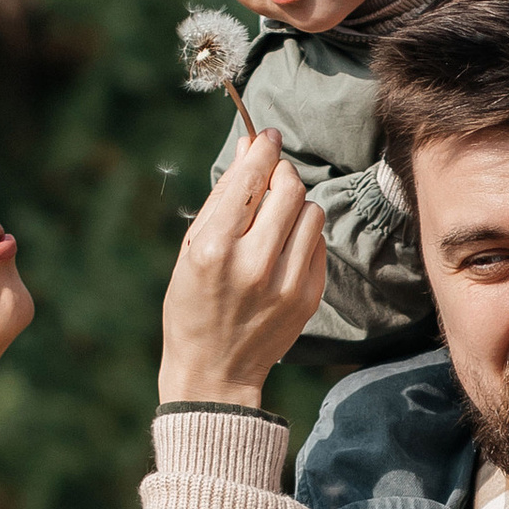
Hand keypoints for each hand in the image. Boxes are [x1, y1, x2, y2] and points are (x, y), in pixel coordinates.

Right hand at [159, 128, 327, 405]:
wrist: (214, 372)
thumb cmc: (192, 306)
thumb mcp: (191, 250)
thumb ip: (222, 198)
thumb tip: (249, 149)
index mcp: (214, 248)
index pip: (250, 179)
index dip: (263, 149)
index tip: (266, 136)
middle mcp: (252, 263)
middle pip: (289, 189)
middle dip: (281, 173)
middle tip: (271, 176)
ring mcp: (285, 283)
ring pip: (311, 212)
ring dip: (296, 205)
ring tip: (275, 219)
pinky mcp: (308, 297)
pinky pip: (317, 244)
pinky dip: (303, 235)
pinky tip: (283, 248)